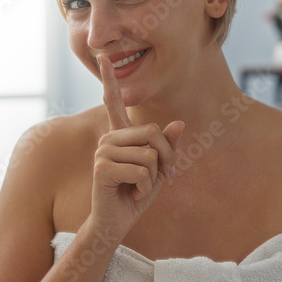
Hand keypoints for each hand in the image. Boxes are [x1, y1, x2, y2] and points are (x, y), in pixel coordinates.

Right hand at [89, 54, 184, 245]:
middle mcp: (109, 138)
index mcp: (120, 135)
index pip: (114, 102)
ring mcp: (103, 152)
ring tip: (138, 188)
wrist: (115, 224)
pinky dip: (144, 188)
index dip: (109, 79)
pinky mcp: (102, 168)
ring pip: (149, 155)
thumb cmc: (135, 196)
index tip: (103, 57)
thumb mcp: (158, 171)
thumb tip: (179, 123)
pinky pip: (141, 172)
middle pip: (153, 133)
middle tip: (161, 178)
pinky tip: (131, 195)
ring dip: (153, 178)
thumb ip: (167, 148)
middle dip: (165, 158)